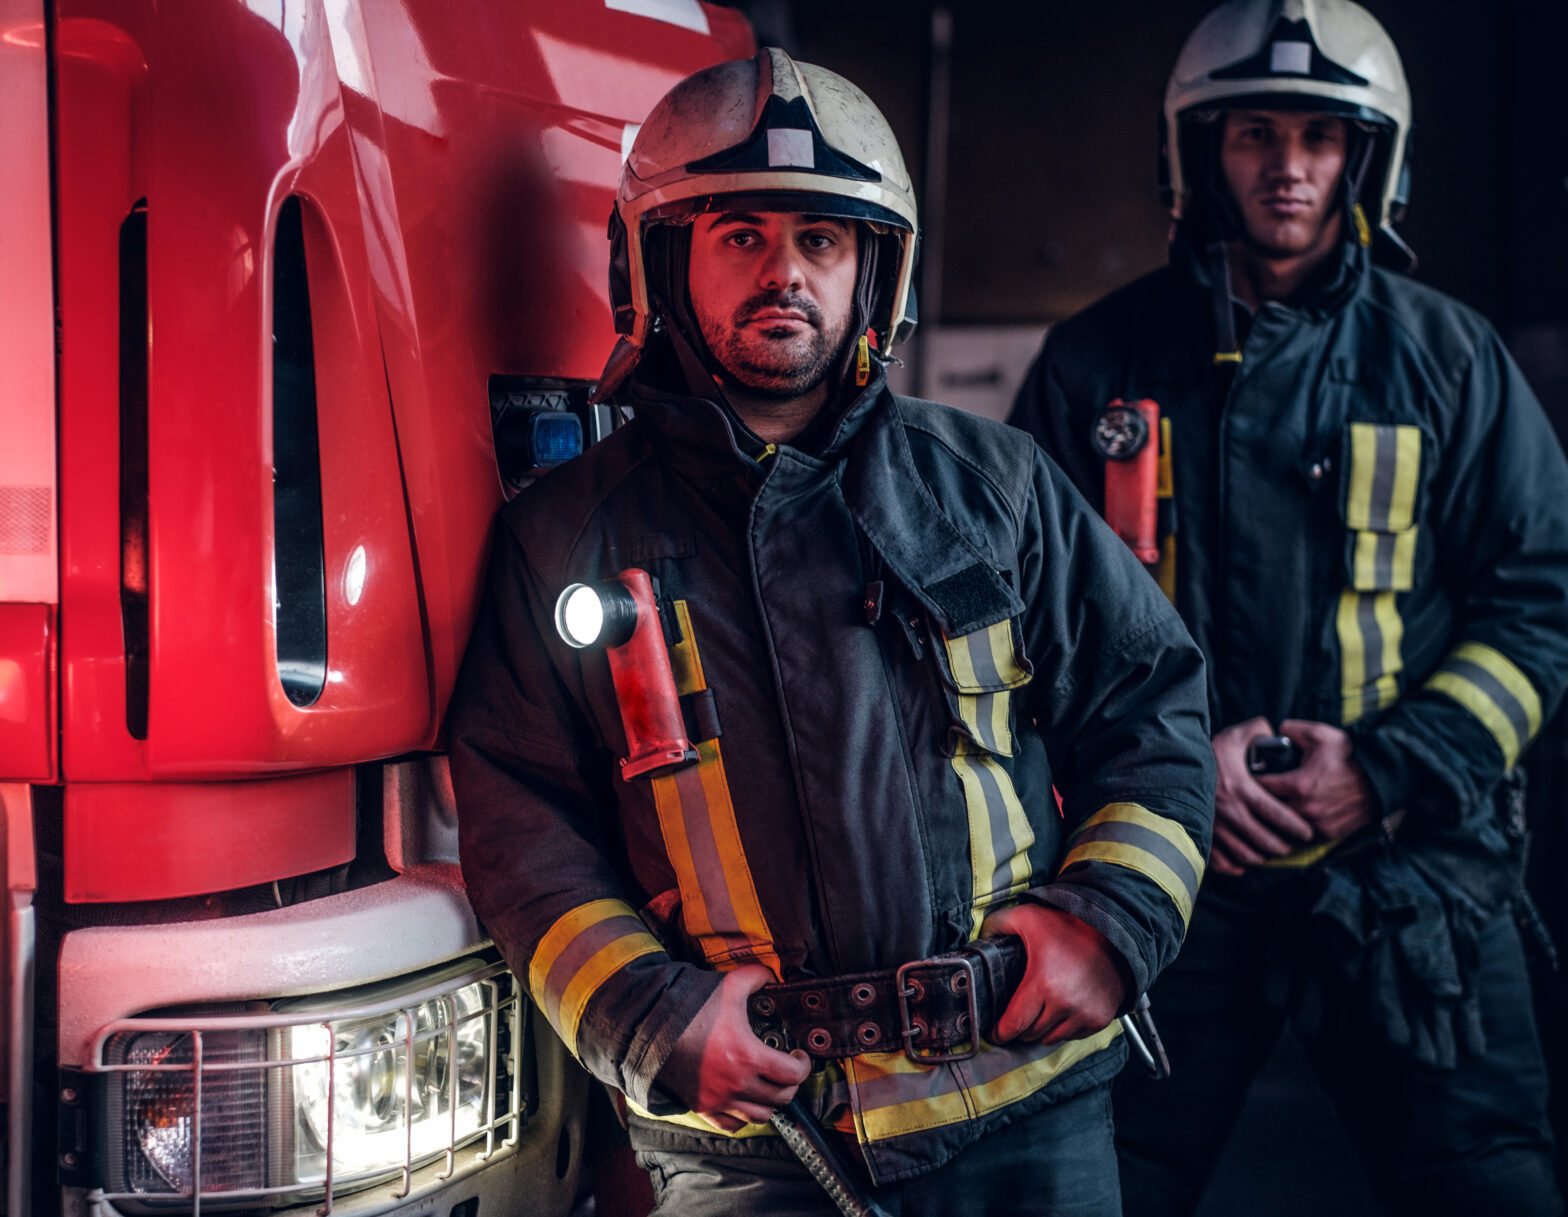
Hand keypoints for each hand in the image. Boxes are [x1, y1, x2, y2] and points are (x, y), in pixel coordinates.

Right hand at [656, 964, 809, 1131]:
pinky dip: (743, 1117)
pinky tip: (744, 1101)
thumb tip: (769, 975)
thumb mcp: (727, 985)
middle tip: (788, 1070)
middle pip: (781, 1098)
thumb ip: (755, 977)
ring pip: (760, 1116)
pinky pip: (732, 1125)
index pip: (793, 1074)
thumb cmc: (689, 1008)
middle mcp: (737, 1084)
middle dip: (790, 1083)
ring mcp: (719, 1099)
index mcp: (749, 1056)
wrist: (649, 1029)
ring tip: (768, 1086)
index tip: (800, 1056)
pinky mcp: (702, 1106)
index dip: (804, 1065)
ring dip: (770, 1103)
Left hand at [980, 903, 1128, 1043]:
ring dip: (1040, 1030)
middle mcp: (1065, 1004)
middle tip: (1013, 1019)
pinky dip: (1062, 1029)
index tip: (993, 1033)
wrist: (1115, 934)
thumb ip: (999, 924)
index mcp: (1043, 983)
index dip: (1000, 1032)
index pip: (1014, 1023)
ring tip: (1035, 1015)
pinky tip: (1057, 1012)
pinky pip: (1072, 1036)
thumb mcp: (1030, 917)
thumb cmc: (1071, 927)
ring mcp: (1084, 1015)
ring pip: (1050, 1038)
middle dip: (1018, 1028)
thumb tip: (980, 937)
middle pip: (1030, 1033)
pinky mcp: (1099, 1019)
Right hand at [1209, 717, 1315, 875]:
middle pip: (1263, 839)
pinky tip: (1244, 863)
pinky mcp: (1200, 833)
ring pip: (1245, 854)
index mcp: (1240, 788)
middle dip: (1282, 846)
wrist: (1170, 763)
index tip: (1307, 831)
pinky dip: (1235, 866)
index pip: (1276, 814)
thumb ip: (1259, 732)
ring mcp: (1212, 825)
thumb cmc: (1207, 750)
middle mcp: (1227, 810)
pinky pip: (1220, 861)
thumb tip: (1278, 735)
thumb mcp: (1234, 735)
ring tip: (1271, 852)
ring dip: (1262, 857)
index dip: (1295, 826)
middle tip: (1292, 844)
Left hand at [1254, 719, 1375, 839]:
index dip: (1251, 782)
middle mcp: (1307, 809)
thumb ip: (1292, 730)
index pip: (1260, 788)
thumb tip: (1274, 731)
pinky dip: (1294, 828)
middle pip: (1269, 811)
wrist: (1384, 777)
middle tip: (1253, 794)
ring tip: (1269, 807)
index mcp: (1300, 785)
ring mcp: (1318, 824)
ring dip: (1275, 818)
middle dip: (1259, 803)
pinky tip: (1290, 817)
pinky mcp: (1329, 834)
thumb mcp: (1320, 734)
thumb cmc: (1351, 755)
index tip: (1247, 777)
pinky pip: (1302, 835)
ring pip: (1284, 826)